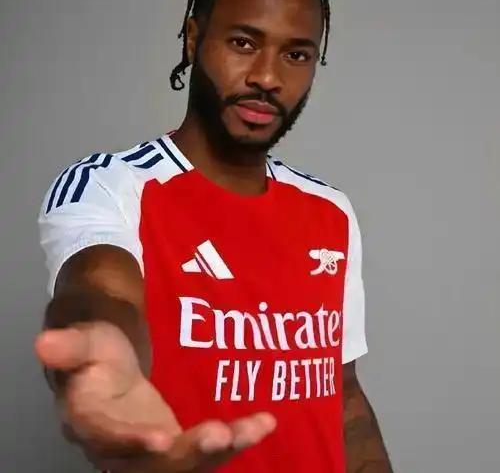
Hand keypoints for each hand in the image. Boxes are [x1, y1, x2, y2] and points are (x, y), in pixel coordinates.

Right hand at [35, 322, 275, 471]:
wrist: (110, 364)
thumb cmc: (97, 350)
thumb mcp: (84, 341)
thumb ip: (69, 346)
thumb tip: (42, 341)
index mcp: (90, 423)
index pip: (108, 440)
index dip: (132, 442)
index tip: (162, 437)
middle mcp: (120, 449)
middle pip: (153, 465)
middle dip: (189, 454)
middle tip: (221, 434)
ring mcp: (150, 453)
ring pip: (186, 464)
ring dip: (221, 451)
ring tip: (254, 427)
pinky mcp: (176, 446)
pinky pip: (206, 450)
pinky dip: (237, 439)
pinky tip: (265, 422)